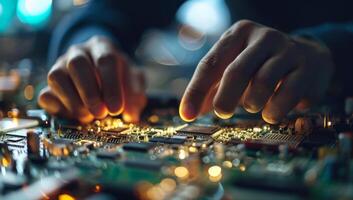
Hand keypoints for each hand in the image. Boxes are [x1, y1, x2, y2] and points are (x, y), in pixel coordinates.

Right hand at [38, 36, 145, 122]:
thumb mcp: (133, 82)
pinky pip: (45, 95)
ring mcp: (59, 66)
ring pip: (57, 77)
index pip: (105, 59)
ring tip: (89, 117)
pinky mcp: (49, 86)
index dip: (111, 86)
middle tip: (101, 114)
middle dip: (89, 93)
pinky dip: (59, 109)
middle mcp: (78, 53)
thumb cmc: (119, 78)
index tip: (116, 109)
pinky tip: (75, 116)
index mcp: (102, 47)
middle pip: (77, 64)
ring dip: (73, 102)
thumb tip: (131, 115)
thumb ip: (136, 96)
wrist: (100, 74)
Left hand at [179, 20, 333, 123]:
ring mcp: (288, 51)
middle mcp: (263, 38)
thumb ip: (211, 88)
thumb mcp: (234, 68)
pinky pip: (288, 94)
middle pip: (236, 71)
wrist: (309, 57)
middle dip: (224, 98)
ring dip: (252, 103)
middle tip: (222, 113)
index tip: (186, 115)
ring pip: (263, 82)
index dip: (196, 91)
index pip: (210, 63)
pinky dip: (275, 110)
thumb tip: (188, 112)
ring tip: (252, 107)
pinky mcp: (308, 68)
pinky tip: (271, 112)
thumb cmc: (261, 65)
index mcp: (238, 34)